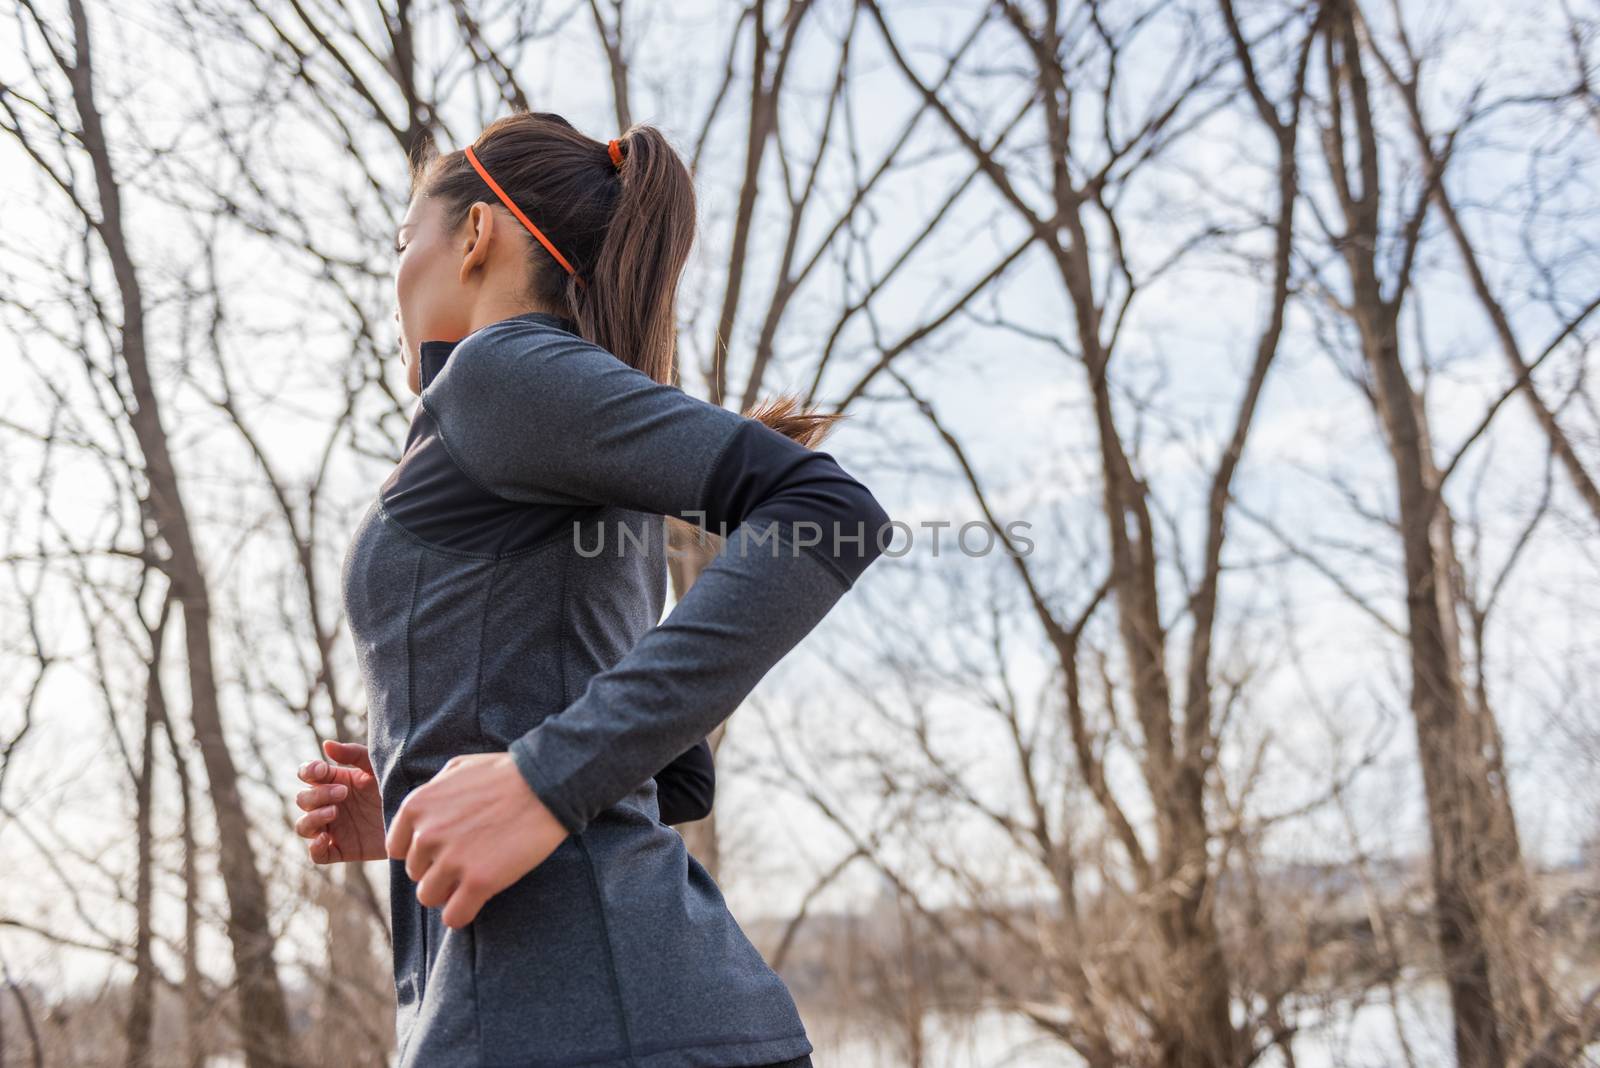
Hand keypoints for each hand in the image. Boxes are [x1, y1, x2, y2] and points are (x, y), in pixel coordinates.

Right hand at [295, 739, 386, 863]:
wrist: (416, 817)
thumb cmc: (396, 787)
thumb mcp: (377, 769)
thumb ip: (354, 755)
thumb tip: (326, 744)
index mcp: (335, 781)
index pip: (307, 774)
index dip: (308, 771)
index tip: (322, 770)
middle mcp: (329, 804)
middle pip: (303, 799)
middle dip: (318, 794)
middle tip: (344, 792)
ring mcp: (334, 828)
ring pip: (303, 826)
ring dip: (312, 818)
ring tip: (334, 812)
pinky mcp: (342, 849)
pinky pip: (317, 855)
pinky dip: (314, 848)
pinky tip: (325, 838)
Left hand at [385, 752, 569, 928]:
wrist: (546, 784)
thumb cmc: (505, 773)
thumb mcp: (457, 768)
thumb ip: (431, 792)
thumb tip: (420, 815)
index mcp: (417, 806)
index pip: (397, 849)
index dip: (421, 851)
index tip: (442, 849)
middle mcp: (427, 834)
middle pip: (415, 874)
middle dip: (437, 869)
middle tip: (466, 860)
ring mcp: (452, 859)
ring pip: (429, 897)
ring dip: (448, 893)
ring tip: (471, 880)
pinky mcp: (479, 881)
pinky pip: (454, 916)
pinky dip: (463, 913)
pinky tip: (478, 900)